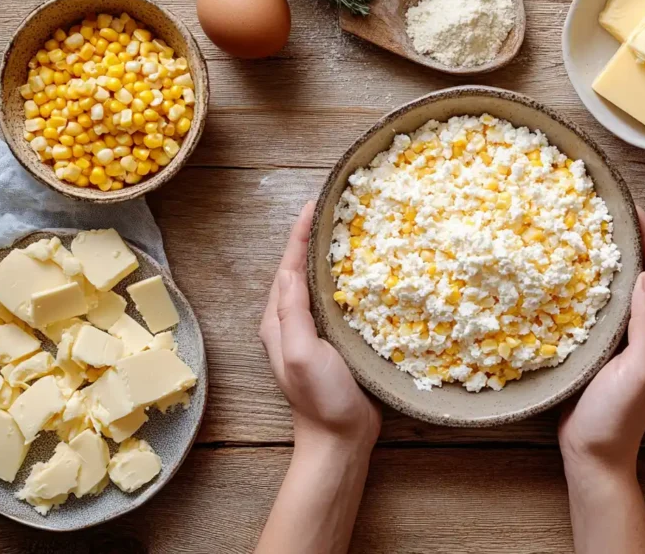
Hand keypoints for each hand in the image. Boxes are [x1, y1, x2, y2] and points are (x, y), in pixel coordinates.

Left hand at [259, 201, 381, 452]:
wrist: (340, 439)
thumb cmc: (321, 398)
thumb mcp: (301, 353)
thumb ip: (293, 313)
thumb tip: (292, 270)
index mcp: (279, 321)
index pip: (287, 267)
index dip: (299, 235)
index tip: (314, 205)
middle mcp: (293, 323)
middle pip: (300, 270)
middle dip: (314, 239)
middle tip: (336, 210)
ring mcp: (315, 333)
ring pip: (320, 284)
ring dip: (331, 258)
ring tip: (351, 232)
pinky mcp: (337, 342)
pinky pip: (338, 301)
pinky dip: (348, 281)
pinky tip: (366, 273)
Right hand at [559, 208, 644, 474]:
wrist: (594, 453)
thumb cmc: (617, 416)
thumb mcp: (637, 369)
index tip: (632, 208)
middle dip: (633, 242)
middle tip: (609, 213)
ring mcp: (628, 340)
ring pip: (625, 289)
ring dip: (615, 261)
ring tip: (593, 235)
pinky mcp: (606, 348)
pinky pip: (606, 307)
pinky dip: (597, 286)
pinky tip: (577, 276)